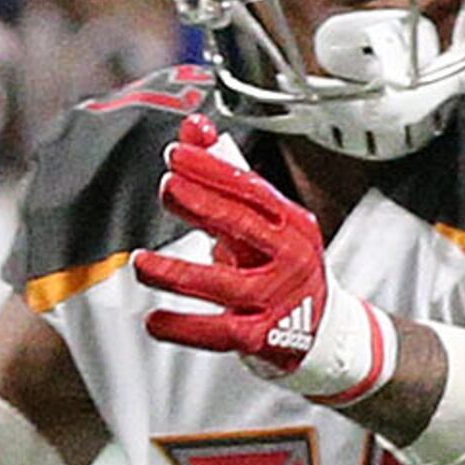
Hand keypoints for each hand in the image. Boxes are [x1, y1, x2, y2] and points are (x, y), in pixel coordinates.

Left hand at [133, 119, 398, 400]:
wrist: (322, 331)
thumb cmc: (281, 267)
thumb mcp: (261, 220)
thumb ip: (223, 174)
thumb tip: (193, 127)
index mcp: (292, 225)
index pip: (252, 190)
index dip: (213, 170)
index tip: (177, 155)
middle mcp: (290, 260)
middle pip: (242, 227)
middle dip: (200, 204)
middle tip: (167, 188)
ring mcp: (278, 300)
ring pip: (223, 285)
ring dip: (176, 273)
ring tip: (141, 263)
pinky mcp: (264, 337)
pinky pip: (219, 331)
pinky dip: (184, 328)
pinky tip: (155, 321)